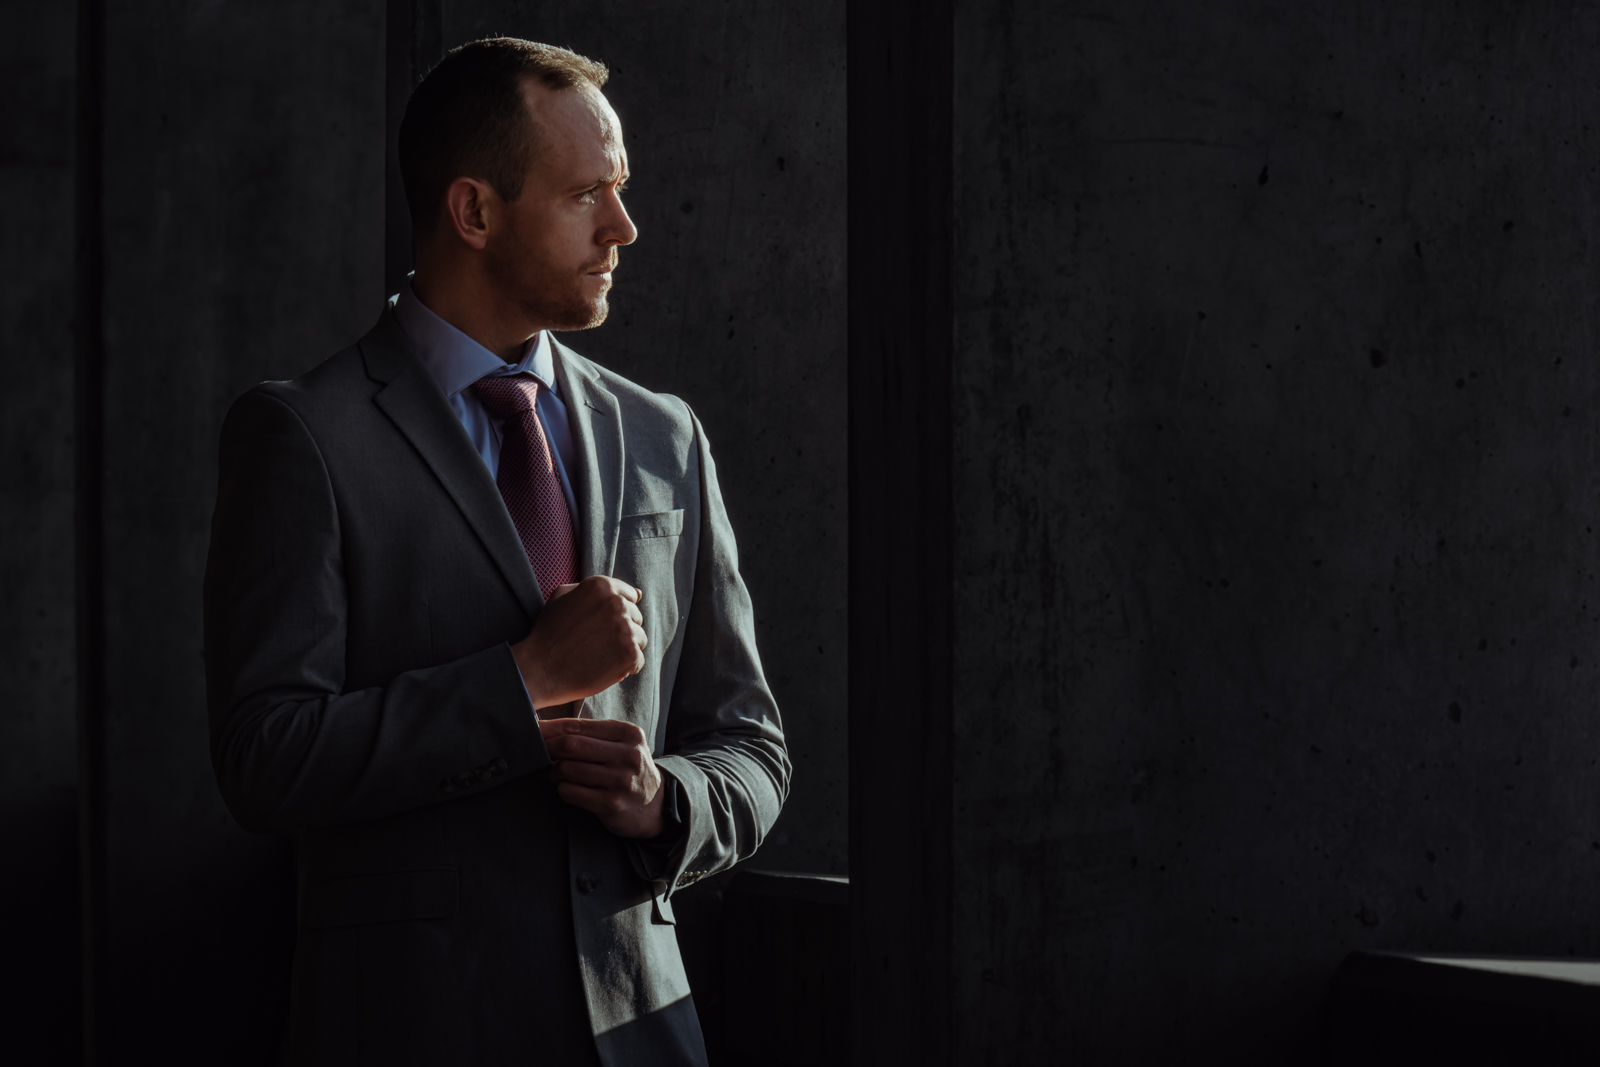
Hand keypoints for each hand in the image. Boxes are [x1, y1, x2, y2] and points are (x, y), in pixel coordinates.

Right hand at [511, 576, 645, 709]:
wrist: (539, 669)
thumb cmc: (548, 633)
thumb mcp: (562, 597)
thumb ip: (595, 589)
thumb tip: (637, 593)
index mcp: (602, 586)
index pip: (630, 596)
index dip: (615, 614)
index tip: (600, 626)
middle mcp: (616, 604)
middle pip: (636, 617)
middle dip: (621, 630)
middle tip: (594, 643)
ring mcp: (624, 629)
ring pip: (640, 638)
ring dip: (624, 649)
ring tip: (599, 656)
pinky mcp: (629, 654)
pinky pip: (639, 660)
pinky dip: (625, 668)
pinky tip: (604, 668)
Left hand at [539, 718, 665, 838]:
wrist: (656, 805)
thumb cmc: (629, 769)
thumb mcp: (622, 744)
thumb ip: (591, 734)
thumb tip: (546, 727)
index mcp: (629, 734)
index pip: (579, 725)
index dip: (552, 728)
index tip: (535, 731)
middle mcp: (627, 755)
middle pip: (571, 745)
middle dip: (548, 748)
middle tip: (540, 753)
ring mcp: (620, 781)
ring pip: (567, 769)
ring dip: (554, 771)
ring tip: (557, 773)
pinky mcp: (611, 804)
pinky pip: (570, 792)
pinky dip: (562, 789)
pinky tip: (569, 788)